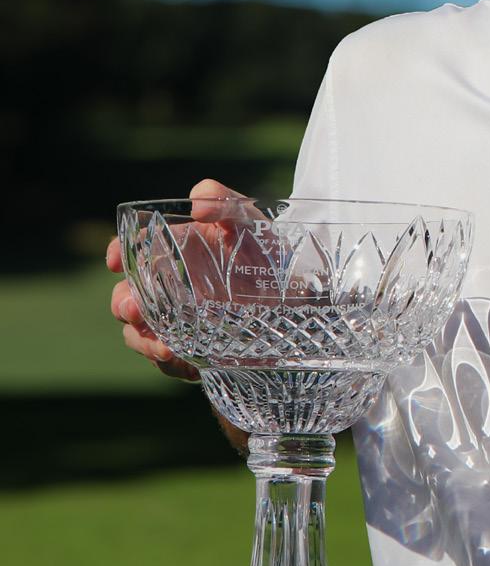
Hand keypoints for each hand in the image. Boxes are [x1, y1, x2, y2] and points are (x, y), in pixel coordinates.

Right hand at [106, 178, 249, 381]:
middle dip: (123, 304)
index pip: (132, 251)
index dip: (118, 253)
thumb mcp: (249, 220)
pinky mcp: (195, 348)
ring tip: (163, 346)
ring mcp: (179, 320)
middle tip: (132, 309)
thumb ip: (225, 202)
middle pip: (127, 298)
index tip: (114, 260)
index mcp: (174, 250)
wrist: (299, 287)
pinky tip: (182, 361)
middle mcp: (169, 287)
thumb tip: (197, 201)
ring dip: (144, 341)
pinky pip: (172, 362)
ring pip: (142, 334)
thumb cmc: (267, 248)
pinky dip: (171, 364)